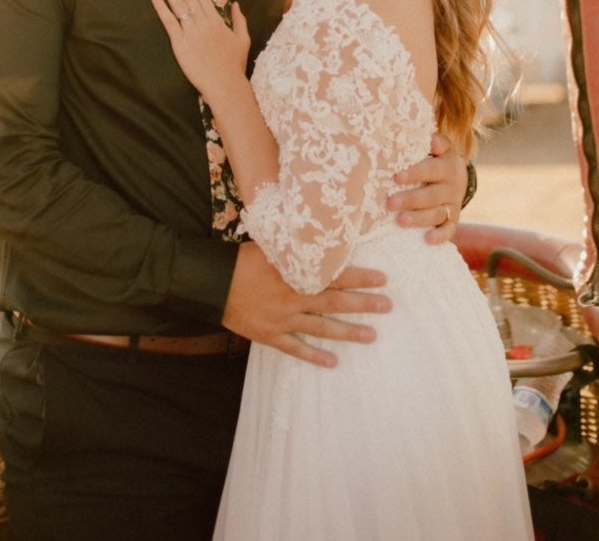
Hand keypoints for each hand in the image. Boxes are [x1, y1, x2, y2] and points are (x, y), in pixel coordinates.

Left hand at [151, 0, 250, 96]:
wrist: (225, 84)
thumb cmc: (234, 65)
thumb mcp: (243, 39)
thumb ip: (240, 20)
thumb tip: (236, 4)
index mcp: (216, 19)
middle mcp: (202, 21)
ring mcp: (190, 31)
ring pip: (177, 3)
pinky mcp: (179, 43)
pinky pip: (168, 21)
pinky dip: (160, 7)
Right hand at [222, 243, 391, 367]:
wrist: (211, 282)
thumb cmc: (241, 259)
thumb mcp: (271, 246)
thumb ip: (295, 248)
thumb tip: (320, 236)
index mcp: (295, 273)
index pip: (335, 275)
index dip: (360, 277)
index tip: (383, 279)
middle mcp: (293, 297)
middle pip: (335, 302)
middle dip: (363, 304)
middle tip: (387, 306)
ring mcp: (283, 319)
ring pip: (321, 327)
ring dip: (347, 332)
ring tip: (371, 336)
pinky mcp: (270, 335)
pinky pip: (296, 348)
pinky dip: (314, 356)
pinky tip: (333, 362)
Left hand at [387, 132, 469, 244]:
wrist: (459, 176)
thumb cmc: (438, 159)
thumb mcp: (441, 147)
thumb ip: (436, 142)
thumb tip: (431, 139)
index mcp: (447, 166)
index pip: (431, 170)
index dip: (414, 174)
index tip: (396, 177)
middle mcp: (451, 187)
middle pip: (431, 195)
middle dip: (410, 199)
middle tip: (390, 203)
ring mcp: (453, 205)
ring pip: (437, 214)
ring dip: (419, 218)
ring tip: (400, 221)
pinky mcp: (453, 220)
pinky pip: (449, 230)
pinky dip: (440, 236)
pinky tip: (427, 240)